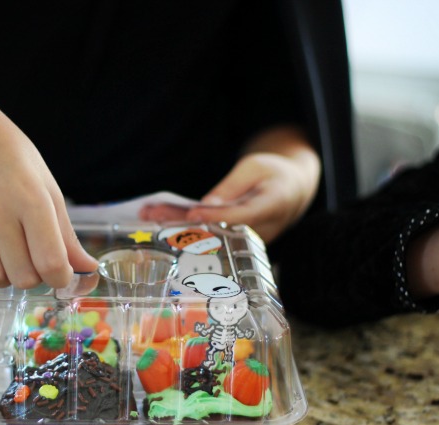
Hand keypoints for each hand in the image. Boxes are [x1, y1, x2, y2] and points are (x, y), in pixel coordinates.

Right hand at [0, 87, 96, 288]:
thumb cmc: (13, 160)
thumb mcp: (47, 188)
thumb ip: (66, 234)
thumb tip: (88, 269)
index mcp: (33, 199)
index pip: (51, 263)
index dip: (61, 278)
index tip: (60, 272)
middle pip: (22, 277)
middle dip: (34, 277)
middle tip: (31, 257)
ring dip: (4, 276)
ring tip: (5, 254)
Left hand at [140, 126, 319, 242]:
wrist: (291, 192)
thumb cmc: (273, 174)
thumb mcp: (255, 167)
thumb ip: (231, 187)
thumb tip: (206, 205)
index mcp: (273, 205)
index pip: (241, 216)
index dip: (216, 217)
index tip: (192, 214)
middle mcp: (260, 230)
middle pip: (217, 231)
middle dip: (182, 224)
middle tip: (151, 213)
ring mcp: (246, 242)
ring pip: (208, 237)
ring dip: (176, 227)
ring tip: (147, 214)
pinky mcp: (234, 243)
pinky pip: (208, 237)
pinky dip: (182, 228)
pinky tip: (158, 220)